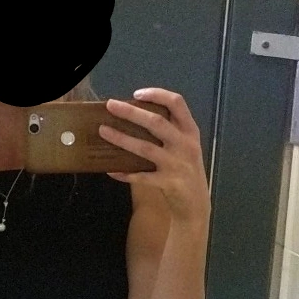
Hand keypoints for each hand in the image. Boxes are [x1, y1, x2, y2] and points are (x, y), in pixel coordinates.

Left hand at [98, 87, 210, 224]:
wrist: (196, 204)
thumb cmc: (185, 171)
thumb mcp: (185, 147)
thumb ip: (170, 132)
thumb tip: (135, 118)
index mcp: (190, 131)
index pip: (177, 103)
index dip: (157, 95)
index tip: (136, 94)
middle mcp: (185, 145)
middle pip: (157, 122)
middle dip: (131, 112)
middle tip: (111, 105)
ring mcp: (177, 164)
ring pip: (145, 147)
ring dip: (122, 138)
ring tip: (103, 131)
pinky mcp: (169, 183)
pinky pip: (141, 176)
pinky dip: (125, 173)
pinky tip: (110, 170)